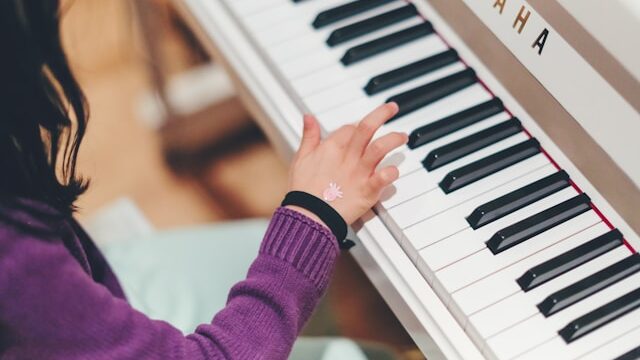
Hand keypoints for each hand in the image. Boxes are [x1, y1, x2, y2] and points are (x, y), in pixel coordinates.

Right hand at [287, 103, 407, 224]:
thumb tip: (308, 117)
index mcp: (331, 147)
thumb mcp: (301, 158)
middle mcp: (347, 156)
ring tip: (402, 136)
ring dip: (393, 139)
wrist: (307, 216)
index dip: (358, 127)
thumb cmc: (303, 190)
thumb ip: (309, 136)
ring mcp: (358, 173)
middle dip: (382, 114)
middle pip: (367, 128)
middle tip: (392, 107)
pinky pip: (382, 178)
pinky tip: (395, 170)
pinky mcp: (366, 191)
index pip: (350, 128)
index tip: (363, 130)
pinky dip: (391, 173)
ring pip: (379, 148)